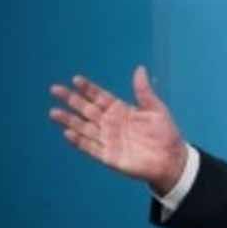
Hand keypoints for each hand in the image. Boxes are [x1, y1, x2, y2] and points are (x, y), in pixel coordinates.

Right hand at [49, 65, 186, 194]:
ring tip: (54, 112)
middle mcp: (111, 123)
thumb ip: (144, 91)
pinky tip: (68, 132)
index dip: (88, 88)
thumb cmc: (165, 132)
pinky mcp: (108, 156)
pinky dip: (79, 141)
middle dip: (72, 100)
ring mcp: (108, 140)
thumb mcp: (156, 109)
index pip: (100, 97)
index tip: (76, 79)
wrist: (171, 158)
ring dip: (69, 120)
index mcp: (121, 110)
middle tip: (55, 89)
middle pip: (87, 109)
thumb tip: (140, 68)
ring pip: (84, 128)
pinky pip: (90, 147)